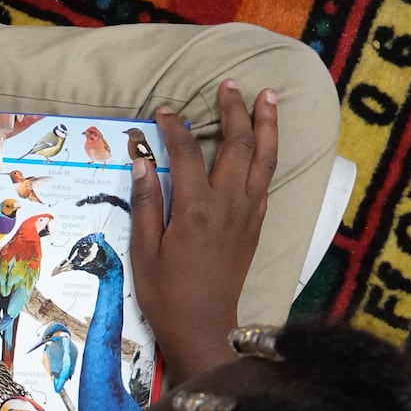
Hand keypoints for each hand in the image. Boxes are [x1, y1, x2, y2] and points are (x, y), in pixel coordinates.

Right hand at [128, 79, 276, 384]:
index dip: (175, 128)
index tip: (165, 112)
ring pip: (264, 157)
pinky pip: (266, 180)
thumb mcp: (144, 250)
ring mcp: (247, 213)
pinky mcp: (256, 225)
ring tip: (268, 97)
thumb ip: (146, 203)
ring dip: (267, 124)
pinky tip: (266, 142)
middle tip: (229, 85)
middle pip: (238, 144)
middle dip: (234, 110)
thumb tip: (142, 162)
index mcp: (196, 208)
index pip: (188, 152)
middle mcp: (228, 204)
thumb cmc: (167, 293)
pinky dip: (268, 154)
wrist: (204, 326)